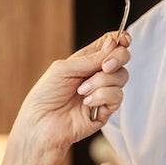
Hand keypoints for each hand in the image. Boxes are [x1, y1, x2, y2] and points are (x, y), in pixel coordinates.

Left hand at [0, 34, 128, 164]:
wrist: (41, 125)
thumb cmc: (45, 96)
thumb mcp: (64, 69)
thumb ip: (91, 58)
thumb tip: (113, 44)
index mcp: (85, 62)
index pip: (108, 46)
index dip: (119, 41)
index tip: (124, 39)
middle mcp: (96, 75)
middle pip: (121, 59)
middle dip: (117, 59)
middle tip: (105, 66)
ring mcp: (102, 93)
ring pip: (121, 77)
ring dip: (101, 82)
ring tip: (81, 92)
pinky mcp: (105, 110)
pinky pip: (117, 96)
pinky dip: (102, 96)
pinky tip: (86, 103)